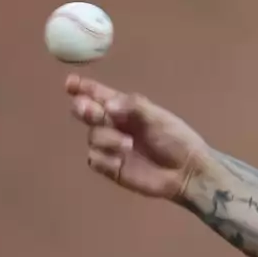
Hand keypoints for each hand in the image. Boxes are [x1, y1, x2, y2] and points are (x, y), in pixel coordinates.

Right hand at [65, 74, 210, 200]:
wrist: (187, 172)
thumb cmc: (176, 139)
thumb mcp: (158, 116)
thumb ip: (132, 106)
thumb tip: (106, 106)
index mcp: (123, 107)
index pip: (96, 93)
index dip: (81, 87)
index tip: (71, 84)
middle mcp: (112, 124)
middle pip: (84, 111)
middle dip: (84, 109)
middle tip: (95, 113)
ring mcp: (110, 146)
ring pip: (92, 136)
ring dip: (107, 139)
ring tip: (129, 145)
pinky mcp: (110, 167)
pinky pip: (94, 159)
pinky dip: (105, 159)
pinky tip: (121, 162)